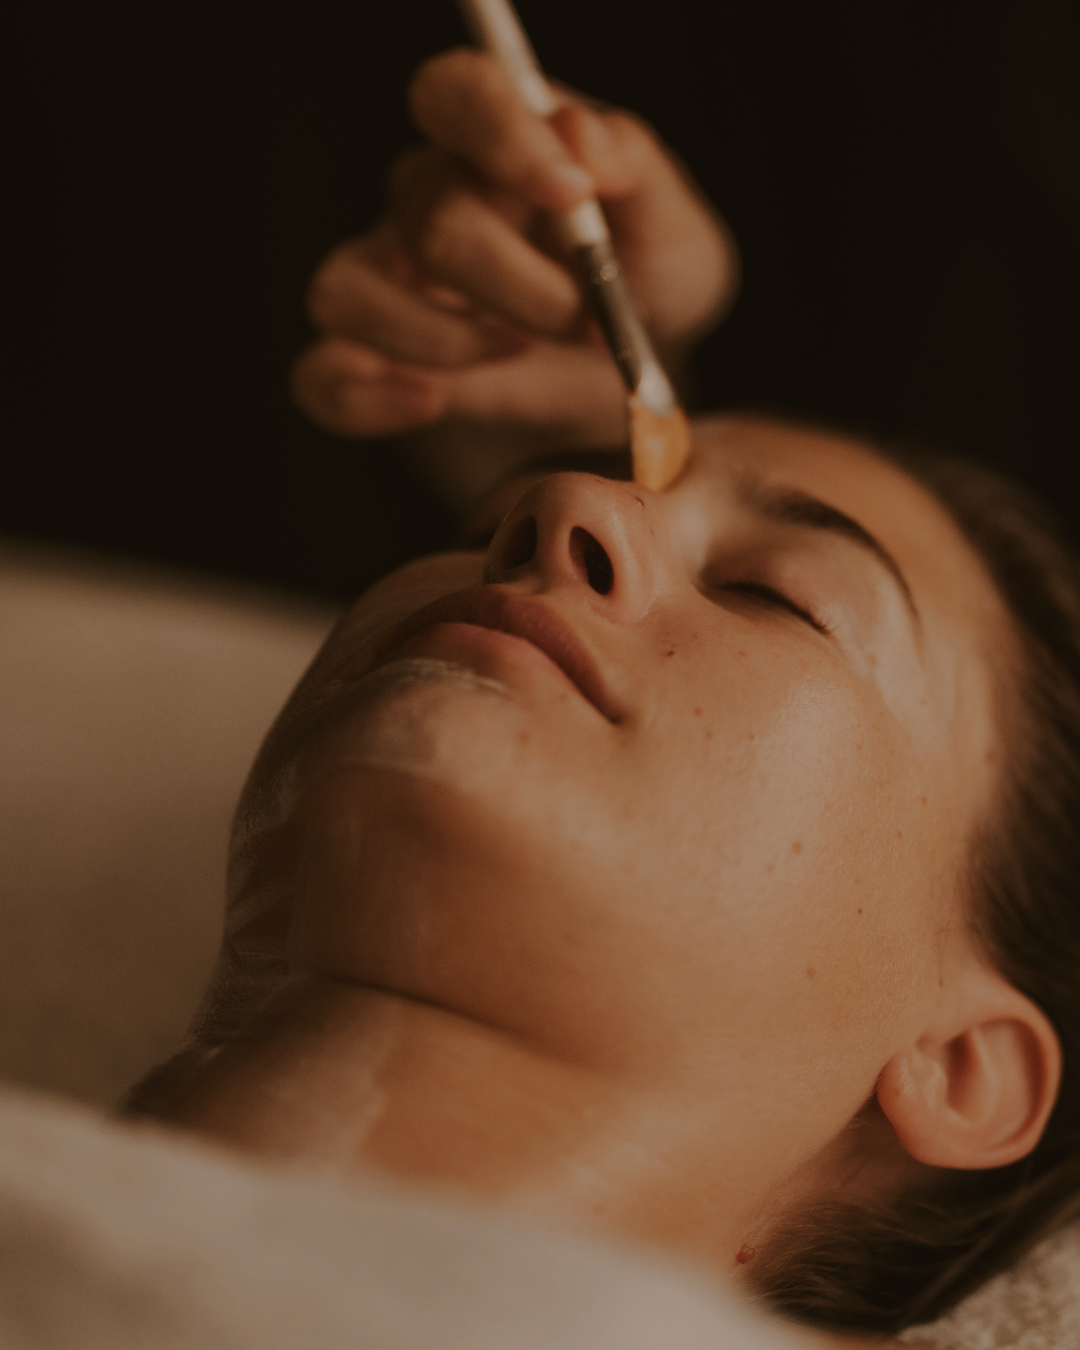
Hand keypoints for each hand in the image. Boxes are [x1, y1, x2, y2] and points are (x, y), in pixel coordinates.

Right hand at [291, 48, 737, 451]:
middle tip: (587, 322)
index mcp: (496, 148)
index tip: (569, 194)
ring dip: (445, 341)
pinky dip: (366, 398)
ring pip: (350, 291)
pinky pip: (322, 375)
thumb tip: (576, 131)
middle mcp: (425, 201)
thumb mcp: (674, 233)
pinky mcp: (370, 361)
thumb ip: (634, 172)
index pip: (456, 92)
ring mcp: (388, 283)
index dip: (499, 134)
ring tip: (517, 354)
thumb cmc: (645, 290)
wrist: (630, 385)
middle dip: (522, 287)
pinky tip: (430, 404)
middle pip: (430, 220)